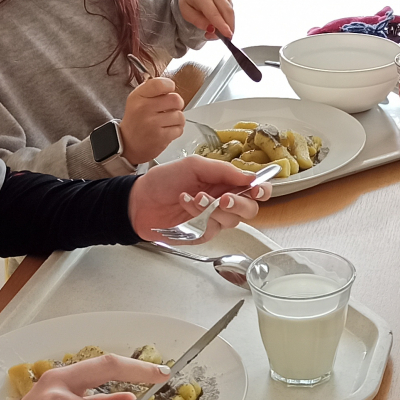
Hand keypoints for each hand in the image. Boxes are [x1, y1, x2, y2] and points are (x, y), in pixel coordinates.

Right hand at [119, 77, 184, 163]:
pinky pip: (179, 129)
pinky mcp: (160, 137)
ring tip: (166, 122)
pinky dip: (175, 131)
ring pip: (180, 116)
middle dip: (176, 104)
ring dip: (176, 120)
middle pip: (176, 99)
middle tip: (169, 109)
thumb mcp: (137, 99)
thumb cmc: (136, 120)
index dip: (169, 86)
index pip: (160, 84)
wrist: (128, 144)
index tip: (168, 90)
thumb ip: (152, 88)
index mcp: (138, 97)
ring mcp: (153, 124)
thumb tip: (170, 85)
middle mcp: (144, 109)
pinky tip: (166, 131)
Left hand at [128, 156, 267, 240]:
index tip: (256, 189)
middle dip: (240, 204)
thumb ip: (222, 170)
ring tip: (193, 197)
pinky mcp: (202, 234)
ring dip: (212, 208)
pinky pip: (212, 229)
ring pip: (231, 221)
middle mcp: (223, 201)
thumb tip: (249, 177)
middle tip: (224, 199)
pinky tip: (185, 204)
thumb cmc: (163, 180)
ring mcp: (213, 220)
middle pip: (250, 209)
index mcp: (224, 182)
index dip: (261, 189)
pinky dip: (198, 216)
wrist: (139, 200)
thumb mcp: (193, 165)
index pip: (253, 188)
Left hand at [179, 0, 235, 39]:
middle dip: (228, 27)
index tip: (227, 35)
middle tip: (225, 39)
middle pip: (227, 12)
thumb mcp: (186, 13)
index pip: (214, 13)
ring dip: (228, 25)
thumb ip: (198, 21)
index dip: (221, 25)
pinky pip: (231, 11)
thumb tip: (212, 29)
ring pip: (231, 12)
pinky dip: (228, 20)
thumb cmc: (189, 1)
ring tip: (219, 33)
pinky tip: (220, 24)